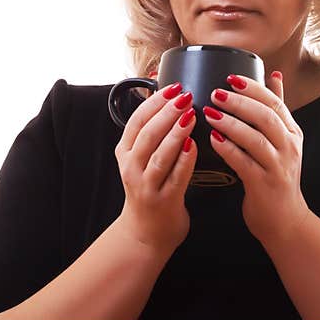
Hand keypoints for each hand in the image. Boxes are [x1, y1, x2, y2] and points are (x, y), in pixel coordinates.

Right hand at [113, 78, 197, 255]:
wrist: (145, 232)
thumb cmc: (148, 189)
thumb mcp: (139, 159)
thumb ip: (150, 132)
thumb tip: (164, 96)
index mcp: (125, 152)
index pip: (137, 120)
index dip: (154, 101)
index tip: (172, 87)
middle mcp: (132, 167)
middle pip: (148, 134)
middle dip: (167, 112)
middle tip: (185, 96)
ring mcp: (146, 185)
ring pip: (160, 154)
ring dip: (175, 133)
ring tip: (191, 115)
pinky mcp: (164, 201)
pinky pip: (176, 176)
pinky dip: (185, 160)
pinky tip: (194, 145)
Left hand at [203, 72, 310, 246]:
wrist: (285, 221)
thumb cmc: (277, 176)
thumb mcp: (283, 140)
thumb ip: (276, 110)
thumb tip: (274, 76)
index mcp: (292, 133)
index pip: (275, 103)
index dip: (253, 88)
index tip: (232, 77)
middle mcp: (289, 147)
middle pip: (266, 117)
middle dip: (240, 102)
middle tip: (217, 93)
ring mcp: (278, 166)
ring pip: (256, 139)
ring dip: (231, 123)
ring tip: (210, 112)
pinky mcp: (264, 185)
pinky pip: (244, 163)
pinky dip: (228, 149)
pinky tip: (213, 139)